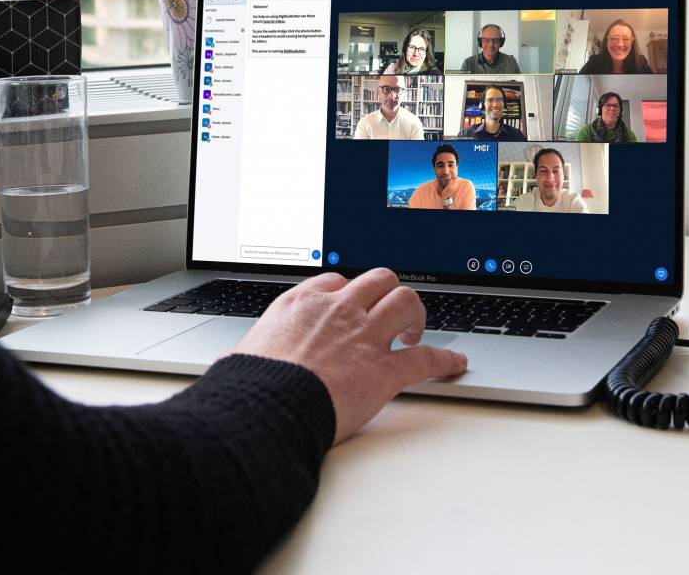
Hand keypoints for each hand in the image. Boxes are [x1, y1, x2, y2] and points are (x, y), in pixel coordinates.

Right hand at [231, 268, 467, 442]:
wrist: (264, 409)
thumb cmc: (247, 387)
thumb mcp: (240, 356)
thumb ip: (247, 353)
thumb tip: (233, 364)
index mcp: (300, 304)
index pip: (335, 282)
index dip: (347, 294)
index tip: (349, 306)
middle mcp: (336, 311)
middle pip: (377, 279)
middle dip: (386, 292)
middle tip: (388, 314)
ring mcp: (363, 336)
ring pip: (405, 301)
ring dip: (415, 314)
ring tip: (415, 331)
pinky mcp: (383, 370)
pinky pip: (425, 358)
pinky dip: (444, 360)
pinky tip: (455, 364)